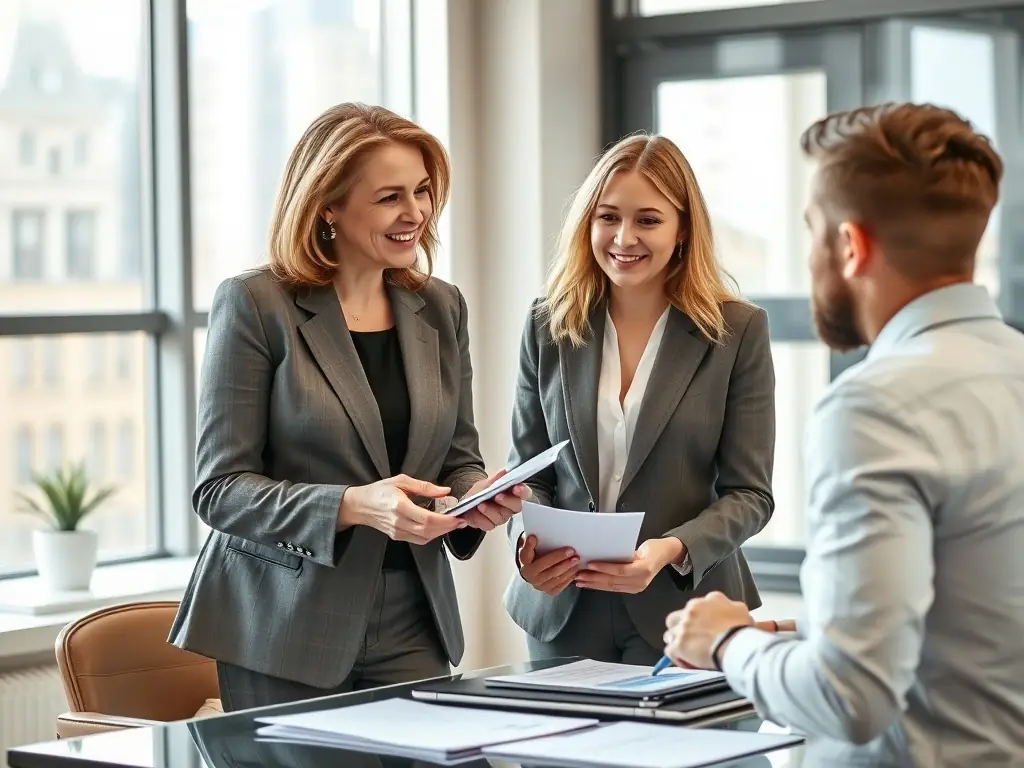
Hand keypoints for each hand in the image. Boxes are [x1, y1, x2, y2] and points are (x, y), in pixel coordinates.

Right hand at [338, 475, 464, 543]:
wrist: (360, 505)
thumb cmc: (379, 491)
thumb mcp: (401, 481)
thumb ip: (425, 487)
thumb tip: (445, 491)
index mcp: (399, 507)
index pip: (427, 519)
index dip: (445, 520)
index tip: (458, 516)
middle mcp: (399, 522)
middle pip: (428, 531)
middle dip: (448, 527)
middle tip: (461, 520)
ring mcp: (398, 532)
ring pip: (425, 538)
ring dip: (441, 532)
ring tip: (453, 523)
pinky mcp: (397, 537)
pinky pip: (419, 540)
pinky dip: (432, 535)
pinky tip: (438, 527)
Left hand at [459, 469, 531, 530]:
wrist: (468, 500)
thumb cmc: (481, 491)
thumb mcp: (486, 483)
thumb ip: (495, 479)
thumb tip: (504, 472)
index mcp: (513, 494)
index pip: (524, 493)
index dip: (523, 491)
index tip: (516, 488)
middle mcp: (510, 507)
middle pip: (516, 507)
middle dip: (507, 501)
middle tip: (498, 496)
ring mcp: (501, 517)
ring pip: (501, 517)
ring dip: (490, 511)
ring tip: (481, 504)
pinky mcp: (490, 525)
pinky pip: (489, 525)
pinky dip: (480, 519)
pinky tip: (475, 513)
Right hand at [517, 534, 578, 595]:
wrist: (536, 573)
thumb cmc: (537, 556)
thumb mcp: (533, 547)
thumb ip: (533, 542)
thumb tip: (534, 536)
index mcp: (524, 562)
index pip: (526, 554)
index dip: (529, 546)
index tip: (533, 537)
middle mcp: (530, 576)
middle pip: (544, 566)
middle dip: (559, 558)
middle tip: (571, 551)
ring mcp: (539, 585)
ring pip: (554, 577)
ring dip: (567, 568)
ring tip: (576, 560)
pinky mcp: (549, 591)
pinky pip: (560, 585)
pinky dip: (568, 578)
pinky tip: (575, 570)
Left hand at [573, 537, 683, 593]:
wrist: (666, 554)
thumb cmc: (654, 547)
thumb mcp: (641, 546)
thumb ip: (625, 552)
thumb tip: (603, 551)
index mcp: (644, 569)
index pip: (620, 570)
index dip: (604, 568)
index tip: (590, 564)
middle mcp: (641, 581)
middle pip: (613, 580)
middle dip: (594, 578)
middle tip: (578, 575)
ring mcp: (637, 587)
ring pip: (611, 586)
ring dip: (594, 584)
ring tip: (580, 581)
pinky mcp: (633, 589)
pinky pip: (614, 588)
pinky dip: (601, 585)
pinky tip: (591, 584)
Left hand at [662, 591, 754, 669]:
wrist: (736, 644)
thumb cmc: (742, 630)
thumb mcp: (743, 611)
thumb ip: (733, 608)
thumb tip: (733, 611)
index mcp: (710, 600)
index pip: (698, 606)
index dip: (699, 618)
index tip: (705, 627)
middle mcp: (693, 609)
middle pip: (676, 617)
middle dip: (680, 627)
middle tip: (691, 638)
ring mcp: (683, 626)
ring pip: (670, 634)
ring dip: (677, 642)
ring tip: (687, 651)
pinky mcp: (678, 644)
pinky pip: (670, 651)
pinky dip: (677, 656)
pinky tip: (685, 661)